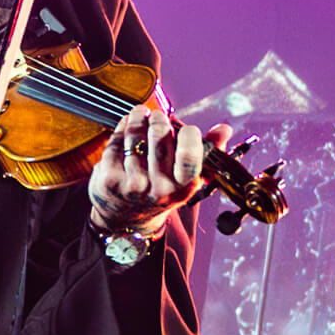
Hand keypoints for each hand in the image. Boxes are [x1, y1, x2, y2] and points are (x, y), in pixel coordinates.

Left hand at [87, 104, 231, 240]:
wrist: (127, 220)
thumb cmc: (162, 189)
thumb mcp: (188, 177)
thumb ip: (208, 151)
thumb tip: (224, 129)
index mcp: (184, 186)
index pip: (188, 156)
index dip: (188, 135)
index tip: (186, 129)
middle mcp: (159, 188)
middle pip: (159, 136)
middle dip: (159, 119)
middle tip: (158, 116)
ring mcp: (133, 184)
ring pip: (135, 136)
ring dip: (137, 119)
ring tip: (140, 114)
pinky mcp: (110, 180)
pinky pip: (117, 142)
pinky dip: (121, 129)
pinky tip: (126, 127)